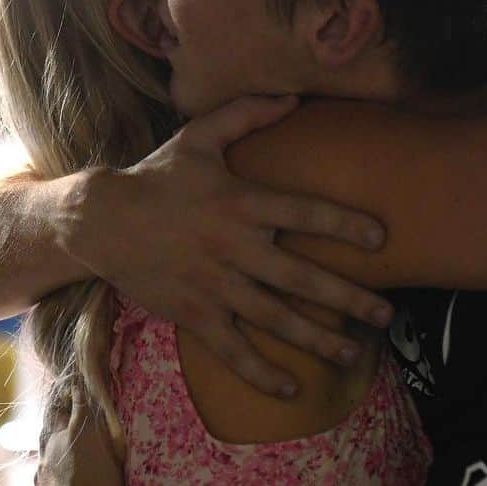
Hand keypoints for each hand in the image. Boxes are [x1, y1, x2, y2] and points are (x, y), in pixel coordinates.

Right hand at [63, 94, 393, 397]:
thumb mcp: (197, 137)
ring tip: (353, 353)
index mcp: (241, 202)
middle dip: (348, 298)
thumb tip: (293, 97)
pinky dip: (261, 371)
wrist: (99, 220)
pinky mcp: (194, 312)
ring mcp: (214, 284)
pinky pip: (233, 349)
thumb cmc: (156, 177)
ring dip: (318, 339)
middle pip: (301, 278)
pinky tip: (292, 388)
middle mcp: (234, 247)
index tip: (381, 239)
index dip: (343, 225)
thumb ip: (246, 114)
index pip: (304, 212)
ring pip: (275, 318)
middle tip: (387, 315)